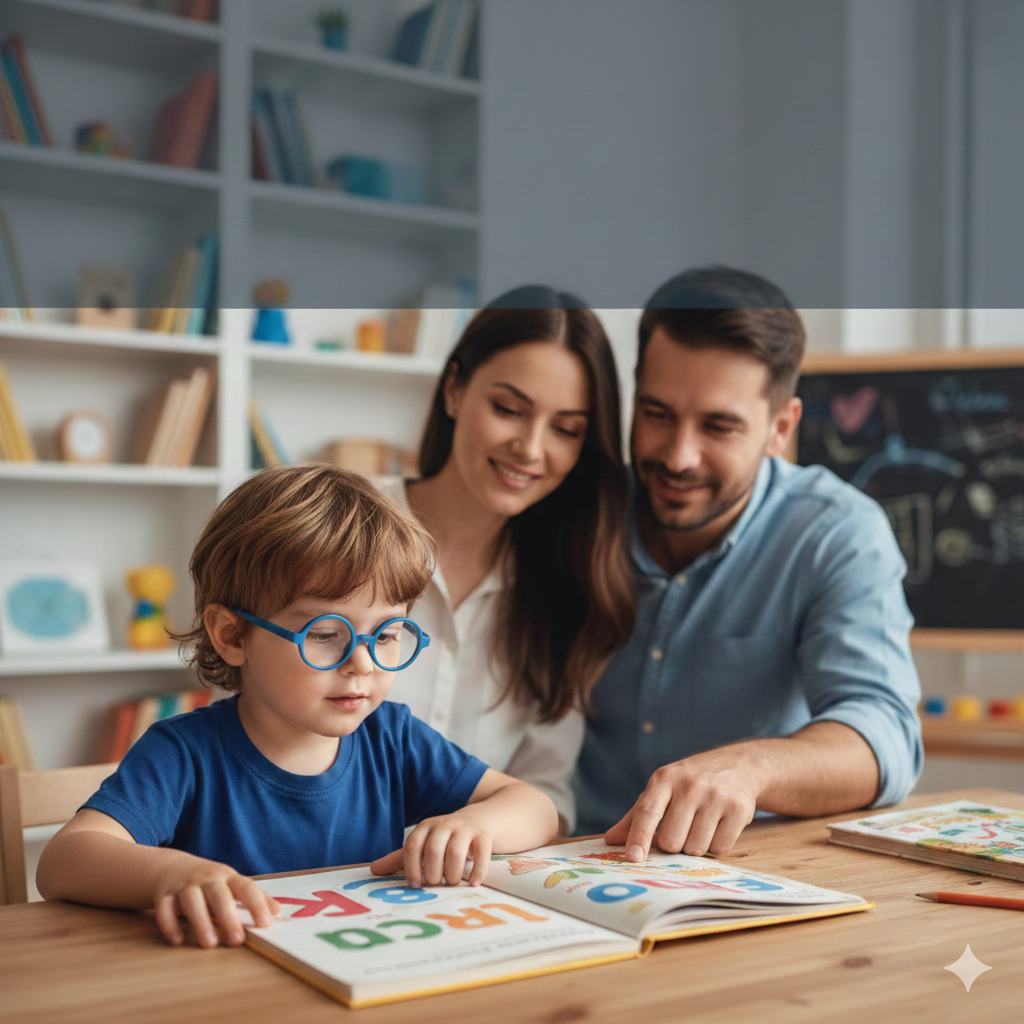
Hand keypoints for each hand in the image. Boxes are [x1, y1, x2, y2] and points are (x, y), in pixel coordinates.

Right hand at [150, 855, 280, 948]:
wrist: (171, 867)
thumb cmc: (209, 882)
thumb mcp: (232, 884)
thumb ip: (254, 897)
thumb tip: (277, 911)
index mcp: (227, 877)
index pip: (246, 888)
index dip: (257, 904)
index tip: (265, 923)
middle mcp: (207, 879)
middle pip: (219, 895)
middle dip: (228, 917)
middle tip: (237, 940)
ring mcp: (184, 886)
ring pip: (192, 901)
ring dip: (201, 922)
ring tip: (210, 944)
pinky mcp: (163, 895)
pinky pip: (164, 909)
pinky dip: (170, 924)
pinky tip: (178, 940)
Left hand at [370, 808, 494, 887]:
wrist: (478, 819)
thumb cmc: (445, 839)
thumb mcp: (423, 844)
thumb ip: (400, 858)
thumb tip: (373, 870)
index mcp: (425, 827)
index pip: (412, 846)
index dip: (412, 868)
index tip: (415, 885)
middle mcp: (444, 825)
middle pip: (433, 850)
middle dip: (433, 872)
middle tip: (435, 885)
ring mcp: (465, 829)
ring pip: (456, 851)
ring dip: (452, 873)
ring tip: (452, 884)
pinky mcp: (483, 835)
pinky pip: (481, 852)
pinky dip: (477, 870)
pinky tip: (473, 883)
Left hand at [605, 745, 761, 861]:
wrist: (738, 765)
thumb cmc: (690, 782)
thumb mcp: (662, 789)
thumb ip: (637, 815)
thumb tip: (610, 840)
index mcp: (665, 779)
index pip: (648, 811)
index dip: (639, 837)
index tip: (633, 858)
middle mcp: (690, 785)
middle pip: (671, 841)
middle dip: (673, 844)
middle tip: (681, 828)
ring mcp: (716, 796)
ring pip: (695, 849)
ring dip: (695, 846)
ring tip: (701, 824)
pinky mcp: (739, 809)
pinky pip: (720, 848)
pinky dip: (716, 845)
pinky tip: (718, 826)